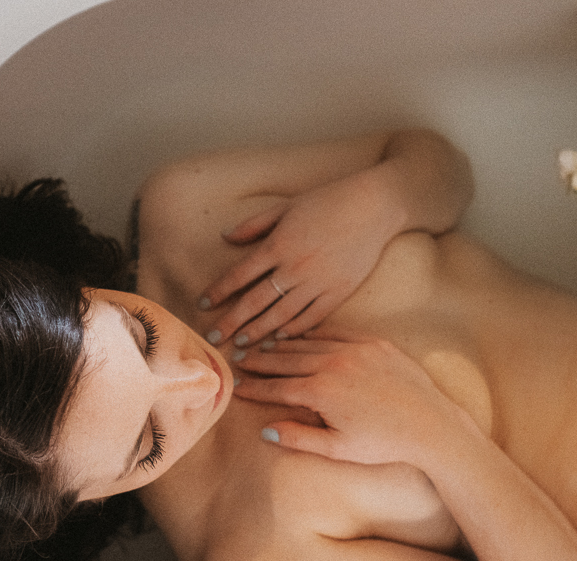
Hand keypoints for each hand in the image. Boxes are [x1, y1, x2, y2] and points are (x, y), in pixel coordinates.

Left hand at [198, 172, 400, 346]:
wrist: (374, 207)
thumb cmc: (328, 201)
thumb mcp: (286, 207)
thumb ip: (254, 224)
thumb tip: (225, 237)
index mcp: (278, 245)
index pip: (239, 274)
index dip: (218, 290)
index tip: (202, 303)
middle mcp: (294, 267)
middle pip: (254, 301)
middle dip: (231, 321)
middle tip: (213, 338)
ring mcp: (317, 282)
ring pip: (280, 315)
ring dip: (258, 331)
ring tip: (241, 344)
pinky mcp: (338, 292)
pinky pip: (311, 317)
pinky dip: (293, 329)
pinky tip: (279, 338)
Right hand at [232, 331, 470, 464]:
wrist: (430, 425)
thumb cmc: (383, 443)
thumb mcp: (337, 449)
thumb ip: (299, 438)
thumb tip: (266, 430)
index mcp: (322, 392)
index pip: (277, 387)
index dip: (254, 387)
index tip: (236, 386)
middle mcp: (334, 365)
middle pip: (286, 360)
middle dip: (261, 361)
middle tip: (239, 359)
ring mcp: (355, 350)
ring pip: (309, 343)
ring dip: (284, 345)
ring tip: (264, 346)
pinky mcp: (374, 343)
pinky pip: (336, 332)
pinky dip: (315, 334)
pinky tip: (303, 336)